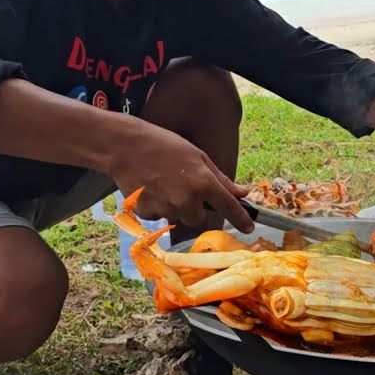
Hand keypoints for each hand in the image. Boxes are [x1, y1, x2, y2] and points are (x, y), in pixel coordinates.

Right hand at [106, 121, 253, 233]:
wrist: (125, 147)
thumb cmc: (165, 146)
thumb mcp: (199, 157)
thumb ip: (221, 179)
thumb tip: (242, 193)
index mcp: (203, 182)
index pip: (228, 206)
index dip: (241, 219)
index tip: (249, 228)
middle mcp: (186, 199)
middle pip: (199, 219)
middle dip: (195, 209)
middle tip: (184, 189)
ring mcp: (166, 207)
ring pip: (178, 217)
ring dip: (175, 206)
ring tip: (164, 184)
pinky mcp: (147, 212)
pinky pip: (158, 216)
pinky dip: (156, 206)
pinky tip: (150, 188)